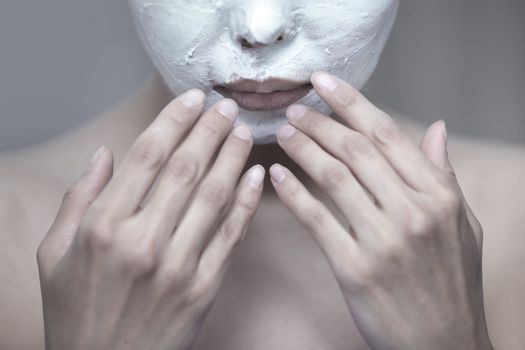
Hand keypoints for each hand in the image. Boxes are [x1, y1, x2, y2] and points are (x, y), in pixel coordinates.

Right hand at [36, 90, 264, 349]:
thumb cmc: (76, 311)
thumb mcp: (55, 253)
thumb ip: (79, 199)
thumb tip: (105, 154)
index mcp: (103, 226)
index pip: (147, 156)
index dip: (175, 120)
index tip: (193, 99)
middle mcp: (142, 241)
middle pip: (186, 169)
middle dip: (210, 130)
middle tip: (227, 106)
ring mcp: (178, 266)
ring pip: (214, 197)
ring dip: (233, 158)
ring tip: (244, 131)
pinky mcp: (204, 288)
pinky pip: (231, 236)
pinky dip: (248, 203)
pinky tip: (258, 176)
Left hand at [271, 72, 493, 349]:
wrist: (443, 343)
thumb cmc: (450, 282)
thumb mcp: (462, 225)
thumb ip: (444, 175)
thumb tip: (437, 130)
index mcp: (439, 195)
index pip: (387, 134)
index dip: (351, 103)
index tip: (324, 82)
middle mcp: (413, 211)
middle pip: (356, 149)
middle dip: (319, 122)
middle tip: (295, 108)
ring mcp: (384, 241)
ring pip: (333, 177)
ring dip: (303, 148)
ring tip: (283, 132)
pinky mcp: (355, 269)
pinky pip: (318, 220)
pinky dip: (294, 193)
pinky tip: (277, 175)